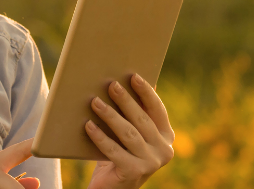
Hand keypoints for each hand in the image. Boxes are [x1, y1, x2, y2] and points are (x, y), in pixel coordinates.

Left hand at [85, 74, 174, 188]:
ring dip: (110, 116)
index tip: (133, 75)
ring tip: (94, 102)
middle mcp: (163, 150)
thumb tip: (126, 79)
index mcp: (166, 135)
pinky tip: (88, 125)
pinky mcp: (133, 172)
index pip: (157, 109)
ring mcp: (150, 163)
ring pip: (128, 133)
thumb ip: (134, 111)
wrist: (113, 186)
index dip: (146, 92)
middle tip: (111, 85)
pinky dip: (100, 137)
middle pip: (141, 120)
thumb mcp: (130, 130)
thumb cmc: (120, 150)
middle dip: (125, 100)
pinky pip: (113, 151)